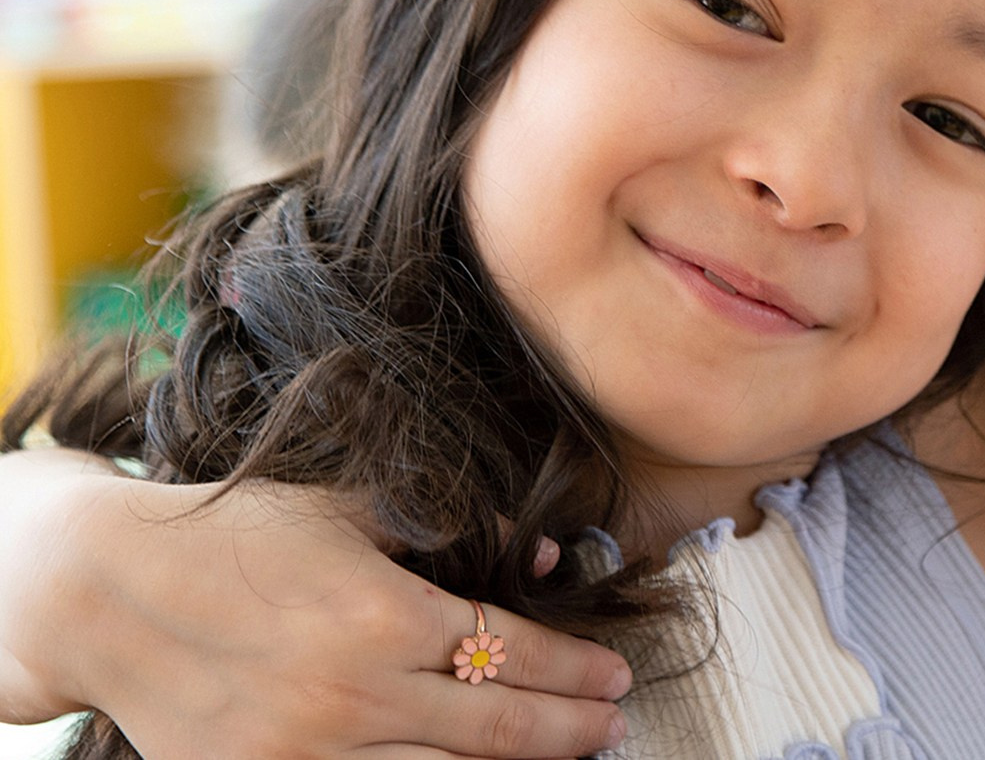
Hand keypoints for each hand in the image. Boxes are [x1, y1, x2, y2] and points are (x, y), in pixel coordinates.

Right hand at [0, 449, 630, 758]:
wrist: (108, 593)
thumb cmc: (239, 536)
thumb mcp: (349, 508)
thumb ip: (448, 527)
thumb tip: (540, 558)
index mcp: (386, 614)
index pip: (511, 651)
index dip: (575, 669)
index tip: (615, 676)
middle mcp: (358, 693)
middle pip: (498, 727)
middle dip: (570, 730)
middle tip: (613, 727)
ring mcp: (311, 752)